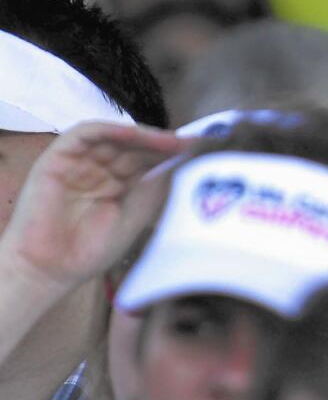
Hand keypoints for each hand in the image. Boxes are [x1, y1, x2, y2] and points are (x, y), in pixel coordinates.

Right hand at [0, 122, 186, 295]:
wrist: (50, 269)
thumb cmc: (91, 250)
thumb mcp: (137, 214)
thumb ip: (157, 186)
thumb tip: (185, 161)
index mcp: (120, 183)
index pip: (150, 159)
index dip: (176, 154)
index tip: (205, 152)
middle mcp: (101, 168)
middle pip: (136, 145)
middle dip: (166, 143)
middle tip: (195, 144)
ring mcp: (80, 161)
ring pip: (115, 136)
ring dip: (145, 136)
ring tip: (172, 142)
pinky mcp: (57, 157)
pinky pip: (85, 134)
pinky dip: (111, 130)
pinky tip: (135, 134)